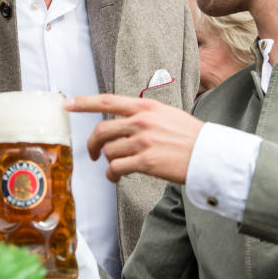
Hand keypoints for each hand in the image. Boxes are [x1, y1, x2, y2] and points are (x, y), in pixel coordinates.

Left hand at [65, 94, 203, 183]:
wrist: (210, 154)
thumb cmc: (190, 136)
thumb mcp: (166, 114)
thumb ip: (143, 115)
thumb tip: (123, 122)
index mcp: (146, 106)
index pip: (107, 101)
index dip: (84, 103)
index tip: (67, 104)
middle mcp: (142, 121)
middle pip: (101, 131)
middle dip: (92, 145)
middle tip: (92, 154)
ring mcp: (143, 142)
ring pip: (108, 152)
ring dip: (108, 163)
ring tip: (118, 168)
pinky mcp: (146, 162)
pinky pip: (116, 169)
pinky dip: (112, 175)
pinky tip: (118, 177)